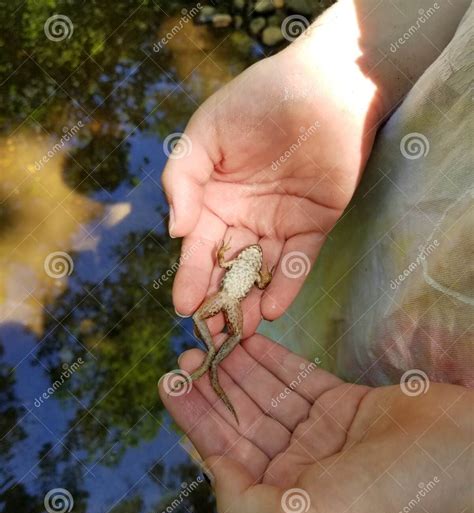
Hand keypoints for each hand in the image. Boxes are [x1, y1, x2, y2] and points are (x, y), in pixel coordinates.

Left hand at [159, 334, 471, 512]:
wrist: (465, 470)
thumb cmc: (382, 505)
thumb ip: (243, 507)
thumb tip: (211, 467)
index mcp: (286, 503)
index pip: (227, 456)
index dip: (196, 420)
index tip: (170, 384)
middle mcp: (301, 470)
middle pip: (244, 423)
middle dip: (213, 389)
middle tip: (186, 353)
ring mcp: (325, 435)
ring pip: (269, 397)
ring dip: (238, 371)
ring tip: (209, 341)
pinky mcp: (348, 404)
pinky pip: (301, 379)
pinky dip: (275, 361)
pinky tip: (249, 343)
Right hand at [162, 35, 382, 335]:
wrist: (322, 86)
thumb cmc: (257, 102)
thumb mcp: (205, 134)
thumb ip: (183, 178)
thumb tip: (174, 231)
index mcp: (212, 200)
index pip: (197, 247)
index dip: (190, 277)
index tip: (183, 307)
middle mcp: (242, 219)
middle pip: (227, 268)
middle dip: (218, 301)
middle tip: (211, 334)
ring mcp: (278, 225)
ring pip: (261, 272)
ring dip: (251, 302)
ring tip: (242, 332)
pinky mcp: (313, 226)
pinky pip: (299, 262)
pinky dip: (287, 284)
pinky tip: (275, 308)